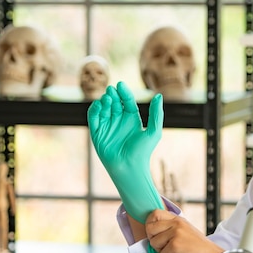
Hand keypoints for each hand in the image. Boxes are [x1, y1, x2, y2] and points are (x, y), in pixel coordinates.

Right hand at [87, 81, 163, 222]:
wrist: (129, 167)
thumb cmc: (143, 152)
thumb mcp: (154, 131)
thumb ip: (156, 114)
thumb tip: (159, 96)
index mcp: (132, 119)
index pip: (127, 102)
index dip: (124, 93)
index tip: (120, 85)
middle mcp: (119, 121)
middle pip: (114, 103)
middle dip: (112, 95)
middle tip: (112, 90)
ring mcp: (108, 126)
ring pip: (103, 108)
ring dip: (104, 101)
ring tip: (107, 98)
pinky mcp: (97, 133)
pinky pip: (94, 118)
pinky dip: (94, 109)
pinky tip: (99, 105)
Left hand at [145, 209, 223, 252]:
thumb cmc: (199, 248)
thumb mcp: (186, 231)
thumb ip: (171, 228)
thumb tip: (152, 233)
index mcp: (178, 219)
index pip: (155, 213)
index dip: (150, 224)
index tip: (154, 233)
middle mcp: (176, 224)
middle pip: (150, 228)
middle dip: (153, 240)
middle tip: (163, 246)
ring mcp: (176, 234)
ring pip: (154, 243)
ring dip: (161, 252)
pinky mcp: (175, 247)